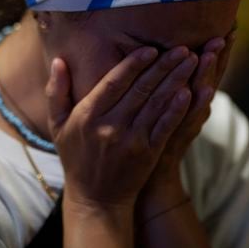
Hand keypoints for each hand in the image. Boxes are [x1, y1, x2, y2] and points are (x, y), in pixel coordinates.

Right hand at [45, 46, 198, 210]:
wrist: (95, 199)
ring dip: (176, 80)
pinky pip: (165, 127)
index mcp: (88, 115)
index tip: (150, 48)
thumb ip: (57, 91)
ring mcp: (131, 141)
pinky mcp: (147, 153)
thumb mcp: (58, 125)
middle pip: (140, 89)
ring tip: (191, 61)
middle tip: (182, 48)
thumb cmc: (76, 156)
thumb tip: (58, 60)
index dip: (133, 64)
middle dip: (163, 66)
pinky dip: (177, 109)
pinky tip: (190, 93)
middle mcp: (109, 126)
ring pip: (156, 104)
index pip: (113, 83)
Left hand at [143, 35, 230, 189]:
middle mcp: (193, 108)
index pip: (206, 68)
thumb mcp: (162, 106)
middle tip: (225, 34)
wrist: (149, 177)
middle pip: (208, 77)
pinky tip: (206, 90)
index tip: (230, 26)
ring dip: (208, 73)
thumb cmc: (152, 136)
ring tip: (213, 52)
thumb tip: (163, 49)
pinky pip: (189, 118)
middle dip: (216, 56)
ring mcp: (187, 122)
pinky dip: (198, 104)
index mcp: (189, 97)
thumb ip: (165, 82)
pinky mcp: (177, 137)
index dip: (218, 50)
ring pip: (201, 93)